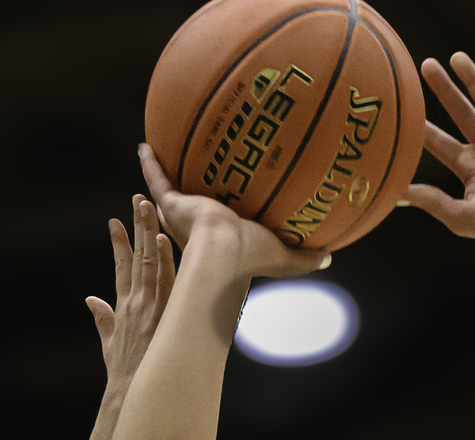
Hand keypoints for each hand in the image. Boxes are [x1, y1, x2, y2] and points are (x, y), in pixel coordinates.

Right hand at [86, 197, 173, 391]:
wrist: (130, 393)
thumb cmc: (123, 373)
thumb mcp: (108, 343)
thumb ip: (101, 319)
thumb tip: (90, 301)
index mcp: (122, 307)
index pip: (120, 268)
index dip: (118, 244)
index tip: (115, 222)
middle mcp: (134, 302)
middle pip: (134, 256)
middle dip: (135, 226)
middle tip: (137, 199)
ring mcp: (148, 306)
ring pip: (149, 261)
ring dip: (148, 232)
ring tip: (148, 206)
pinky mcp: (160, 314)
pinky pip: (165, 281)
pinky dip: (164, 259)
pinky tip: (163, 238)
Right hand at [137, 144, 330, 279]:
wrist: (222, 253)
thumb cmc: (251, 257)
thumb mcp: (283, 256)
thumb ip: (304, 257)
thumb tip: (330, 257)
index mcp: (222, 238)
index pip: (219, 224)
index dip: (220, 216)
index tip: (223, 205)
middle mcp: (198, 226)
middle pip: (191, 205)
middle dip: (186, 195)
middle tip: (186, 177)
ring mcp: (182, 214)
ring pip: (170, 191)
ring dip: (164, 176)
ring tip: (160, 155)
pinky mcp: (172, 204)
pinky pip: (157, 179)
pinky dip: (150, 164)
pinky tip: (144, 146)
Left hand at [403, 54, 474, 250]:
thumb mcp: (461, 217)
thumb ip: (432, 202)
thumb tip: (397, 193)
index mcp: (468, 167)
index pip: (439, 142)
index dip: (422, 126)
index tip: (403, 107)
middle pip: (461, 113)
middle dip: (444, 90)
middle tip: (426, 66)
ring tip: (458, 57)